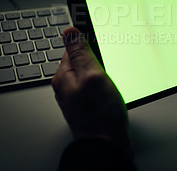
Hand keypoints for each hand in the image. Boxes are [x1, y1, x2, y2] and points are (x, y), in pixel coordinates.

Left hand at [52, 27, 131, 155]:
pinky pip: (96, 87)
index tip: (100, 41)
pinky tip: (112, 90)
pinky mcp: (89, 104)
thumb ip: (80, 53)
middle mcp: (68, 86)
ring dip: (102, 72)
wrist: (107, 145)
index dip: (88, 42)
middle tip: (109, 65)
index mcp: (64, 77)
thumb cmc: (100, 115)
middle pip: (82, 61)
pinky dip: (105, 84)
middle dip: (97, 59)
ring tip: (111, 79)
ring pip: (91, 74)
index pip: (73, 48)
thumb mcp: (92, 76)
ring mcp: (79, 96)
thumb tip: (69, 31)